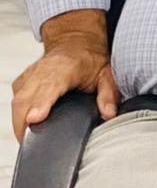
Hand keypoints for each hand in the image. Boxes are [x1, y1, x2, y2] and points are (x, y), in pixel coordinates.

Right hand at [11, 9, 117, 140]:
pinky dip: (17, 116)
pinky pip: (16, 100)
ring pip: (18, 100)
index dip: (41, 104)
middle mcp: (42, 70)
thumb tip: (109, 114)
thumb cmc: (90, 59)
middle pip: (26, 98)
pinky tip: (25, 129)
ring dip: (18, 122)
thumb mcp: (107, 73)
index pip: (49, 87)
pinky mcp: (22, 82)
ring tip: (27, 142)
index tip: (34, 119)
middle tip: (30, 144)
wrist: (75, 43)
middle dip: (24, 122)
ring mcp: (30, 76)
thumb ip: (109, 94)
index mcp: (64, 67)